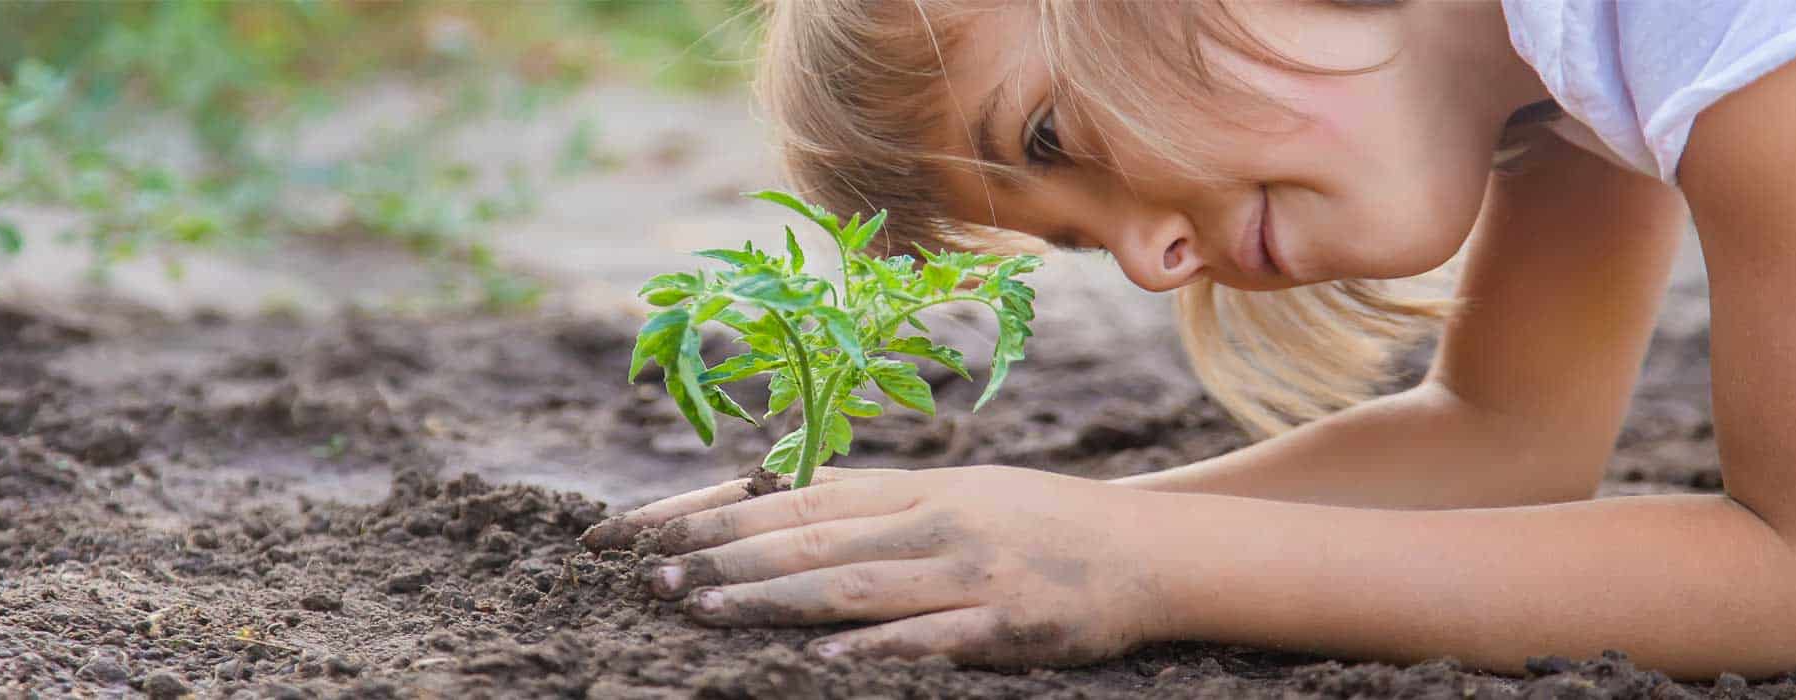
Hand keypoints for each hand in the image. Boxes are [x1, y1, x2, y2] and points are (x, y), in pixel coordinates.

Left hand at [583, 466, 1170, 666]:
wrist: (1150, 548)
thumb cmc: (1038, 523)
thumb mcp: (954, 496)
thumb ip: (874, 509)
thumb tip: (777, 506)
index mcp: (911, 489)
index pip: (792, 497)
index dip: (715, 514)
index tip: (645, 533)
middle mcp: (929, 521)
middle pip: (807, 538)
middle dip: (721, 558)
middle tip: (648, 579)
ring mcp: (966, 570)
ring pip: (850, 585)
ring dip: (770, 598)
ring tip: (701, 611)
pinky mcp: (1005, 622)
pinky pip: (926, 637)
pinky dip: (870, 647)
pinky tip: (815, 659)